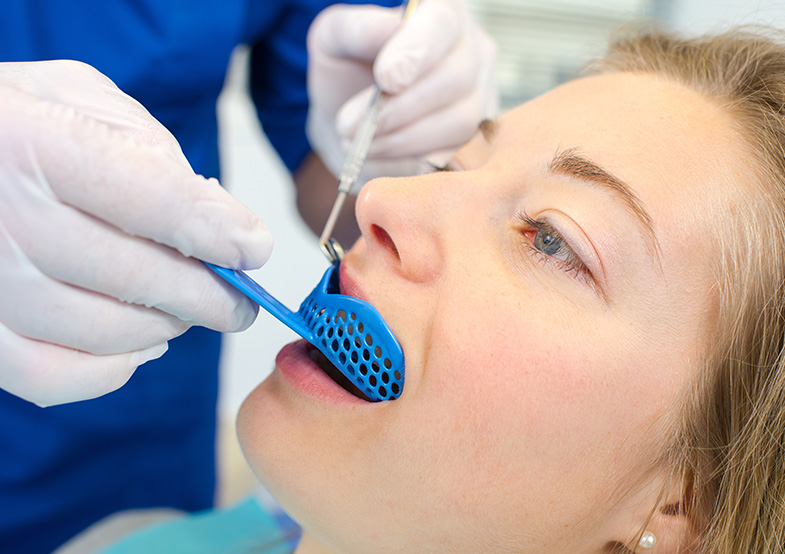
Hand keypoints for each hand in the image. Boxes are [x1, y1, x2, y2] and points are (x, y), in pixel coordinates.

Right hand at [0, 60, 272, 405]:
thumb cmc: (16, 124)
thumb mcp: (83, 99)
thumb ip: (151, 153)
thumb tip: (217, 222)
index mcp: (35, 142)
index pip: (153, 199)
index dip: (218, 231)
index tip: (254, 249)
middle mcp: (1, 216)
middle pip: (137, 277)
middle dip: (210, 297)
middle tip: (239, 301)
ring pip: (105, 331)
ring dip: (167, 327)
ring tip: (187, 311)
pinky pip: (51, 377)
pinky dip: (111, 371)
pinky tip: (141, 346)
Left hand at [306, 0, 497, 189]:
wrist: (353, 123)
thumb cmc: (348, 73)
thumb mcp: (335, 42)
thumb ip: (356, 29)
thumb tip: (388, 29)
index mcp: (440, 14)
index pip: (442, 23)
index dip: (417, 51)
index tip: (386, 79)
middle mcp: (471, 50)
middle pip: (455, 76)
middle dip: (398, 106)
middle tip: (350, 124)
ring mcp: (479, 97)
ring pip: (458, 120)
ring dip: (401, 137)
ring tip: (360, 141)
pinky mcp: (475, 140)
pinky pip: (454, 154)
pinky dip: (410, 159)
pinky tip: (379, 153)